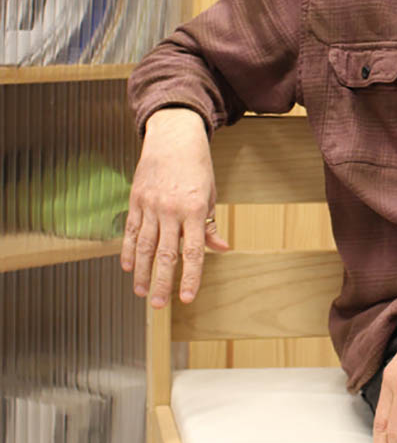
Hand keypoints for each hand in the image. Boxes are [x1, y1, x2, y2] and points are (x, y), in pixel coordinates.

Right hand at [120, 107, 229, 307]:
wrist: (174, 137)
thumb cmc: (197, 166)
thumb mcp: (211, 193)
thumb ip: (210, 225)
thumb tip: (221, 249)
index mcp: (196, 209)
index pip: (194, 251)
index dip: (190, 277)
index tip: (186, 298)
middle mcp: (171, 210)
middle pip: (166, 254)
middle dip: (163, 282)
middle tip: (160, 305)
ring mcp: (151, 205)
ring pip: (145, 247)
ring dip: (143, 273)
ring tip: (142, 293)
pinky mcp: (135, 200)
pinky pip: (131, 231)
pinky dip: (129, 251)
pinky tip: (129, 268)